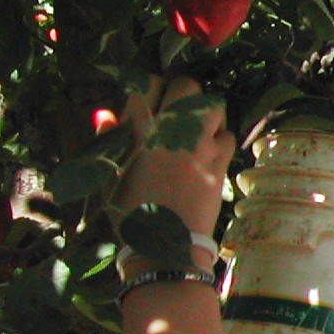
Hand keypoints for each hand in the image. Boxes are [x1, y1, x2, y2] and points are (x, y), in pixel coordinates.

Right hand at [114, 76, 234, 245]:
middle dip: (180, 92)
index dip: (146, 89)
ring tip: (193, 131)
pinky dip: (218, 140)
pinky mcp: (221, 164)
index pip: (146, 87)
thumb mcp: (111, 178)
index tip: (145, 101)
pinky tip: (207, 153)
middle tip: (173, 110)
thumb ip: (110, 140)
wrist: (167, 247)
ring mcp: (202, 147)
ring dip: (204, 115)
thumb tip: (105, 114)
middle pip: (187, 86)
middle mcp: (175, 133)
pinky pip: (227, 136)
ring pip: (214, 107)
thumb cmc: (131, 214)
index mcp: (142, 133)